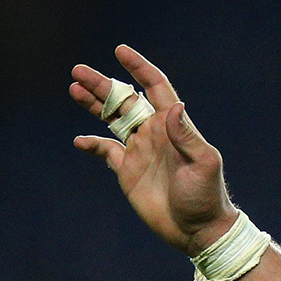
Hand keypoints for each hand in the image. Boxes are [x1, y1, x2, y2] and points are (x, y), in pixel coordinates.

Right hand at [70, 45, 237, 254]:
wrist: (198, 230)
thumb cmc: (206, 196)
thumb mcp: (203, 163)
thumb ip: (186, 135)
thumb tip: (173, 106)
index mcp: (172, 126)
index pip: (155, 88)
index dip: (139, 68)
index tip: (120, 50)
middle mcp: (154, 133)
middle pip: (125, 100)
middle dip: (103, 85)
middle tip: (78, 71)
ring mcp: (139, 150)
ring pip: (112, 119)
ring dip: (94, 104)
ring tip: (74, 88)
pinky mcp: (127, 170)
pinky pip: (106, 150)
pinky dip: (92, 144)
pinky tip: (81, 141)